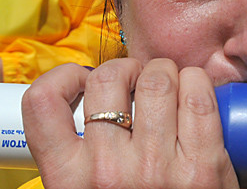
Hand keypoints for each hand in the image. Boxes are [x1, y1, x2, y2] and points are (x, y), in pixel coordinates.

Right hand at [21, 58, 239, 187]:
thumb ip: (76, 156)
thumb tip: (85, 98)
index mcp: (67, 181)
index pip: (41, 103)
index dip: (63, 78)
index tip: (81, 82)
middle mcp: (108, 173)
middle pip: (106, 79)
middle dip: (124, 69)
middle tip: (135, 82)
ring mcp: (157, 168)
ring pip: (156, 80)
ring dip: (163, 73)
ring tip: (167, 88)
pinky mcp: (204, 167)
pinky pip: (199, 98)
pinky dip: (197, 83)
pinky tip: (193, 91)